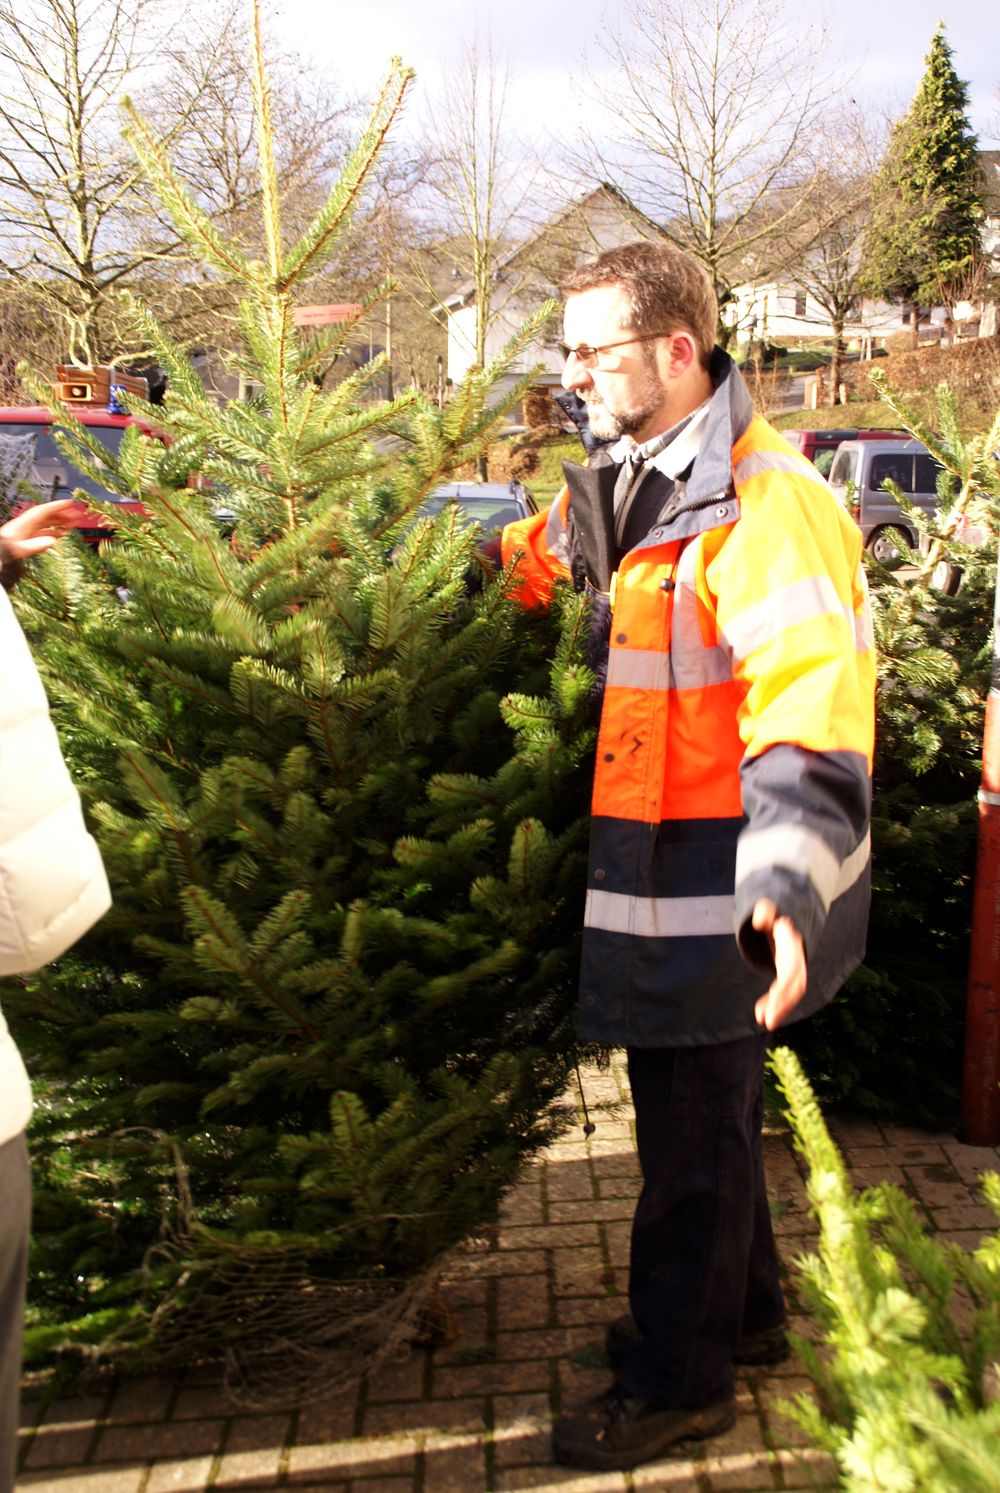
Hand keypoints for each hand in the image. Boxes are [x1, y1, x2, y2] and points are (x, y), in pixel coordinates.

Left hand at [0, 499, 78, 558]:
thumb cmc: (3, 554)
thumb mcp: (18, 550)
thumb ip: (34, 546)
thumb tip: (52, 541)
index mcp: (23, 525)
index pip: (42, 511)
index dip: (56, 506)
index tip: (70, 503)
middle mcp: (25, 526)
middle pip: (46, 516)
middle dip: (62, 513)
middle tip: (77, 514)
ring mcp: (26, 533)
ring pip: (46, 524)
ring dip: (59, 522)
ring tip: (73, 523)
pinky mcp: (27, 540)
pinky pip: (43, 533)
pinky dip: (53, 532)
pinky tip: (61, 534)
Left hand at [752, 899, 806, 1031]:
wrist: (787, 924)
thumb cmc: (775, 919)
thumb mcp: (769, 912)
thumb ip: (764, 913)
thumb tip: (759, 920)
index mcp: (793, 948)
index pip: (792, 969)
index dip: (785, 985)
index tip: (774, 997)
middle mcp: (798, 962)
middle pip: (794, 987)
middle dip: (783, 1004)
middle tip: (768, 1021)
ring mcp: (795, 972)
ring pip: (792, 995)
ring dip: (779, 1010)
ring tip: (764, 1022)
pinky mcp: (789, 980)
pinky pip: (785, 996)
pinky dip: (774, 1006)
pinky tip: (761, 1016)